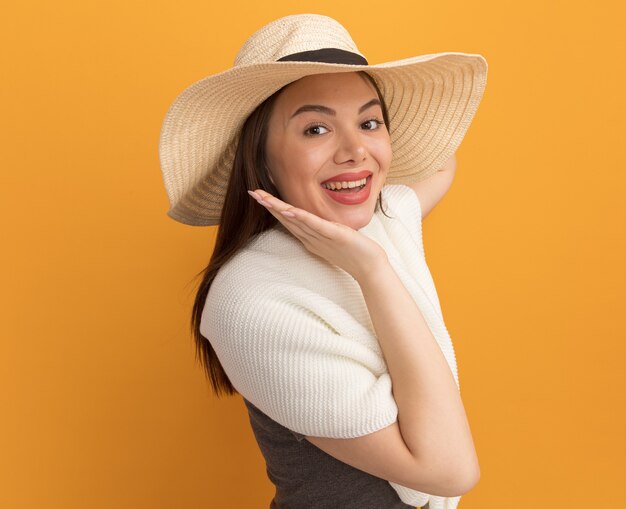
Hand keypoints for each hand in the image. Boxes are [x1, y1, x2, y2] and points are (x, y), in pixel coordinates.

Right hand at [248, 189, 387, 280]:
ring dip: (278, 209)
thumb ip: (323, 229)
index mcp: (311, 237)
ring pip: (296, 221)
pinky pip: (314, 225)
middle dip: (269, 206)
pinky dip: (301, 217)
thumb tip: (317, 221)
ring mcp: (321, 237)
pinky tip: (289, 210)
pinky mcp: (334, 236)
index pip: (289, 220)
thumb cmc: (355, 253)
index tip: (260, 195)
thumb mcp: (335, 237)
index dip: (274, 208)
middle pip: (286, 219)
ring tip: (263, 198)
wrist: (370, 268)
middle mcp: (312, 238)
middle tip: (252, 193)